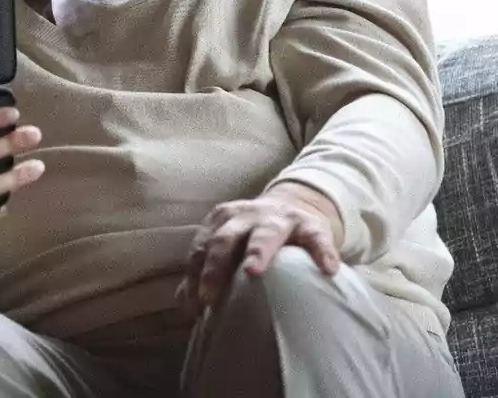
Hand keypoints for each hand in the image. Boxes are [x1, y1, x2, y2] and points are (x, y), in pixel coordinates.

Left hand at [176, 182, 344, 315]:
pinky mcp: (311, 226)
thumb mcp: (230, 246)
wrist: (294, 205)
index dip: (195, 275)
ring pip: (266, 233)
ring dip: (257, 252)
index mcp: (222, 222)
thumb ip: (207, 270)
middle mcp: (246, 216)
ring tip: (253, 272)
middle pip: (225, 239)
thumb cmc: (254, 235)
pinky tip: (327, 269)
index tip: (194, 304)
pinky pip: (317, 239)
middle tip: (209, 295)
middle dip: (214, 266)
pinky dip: (322, 253)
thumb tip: (184, 306)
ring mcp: (279, 219)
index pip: (202, 248)